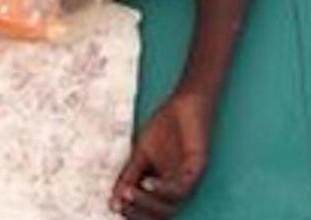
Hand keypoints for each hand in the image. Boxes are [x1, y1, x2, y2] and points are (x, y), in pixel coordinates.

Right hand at [110, 92, 213, 218]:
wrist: (184, 102)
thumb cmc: (165, 128)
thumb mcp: (140, 155)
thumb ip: (129, 177)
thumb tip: (113, 201)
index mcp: (165, 188)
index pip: (150, 211)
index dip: (133, 213)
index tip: (114, 204)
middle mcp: (178, 189)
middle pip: (161, 214)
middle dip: (139, 212)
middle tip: (121, 204)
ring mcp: (189, 179)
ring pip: (171, 205)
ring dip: (148, 202)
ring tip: (129, 193)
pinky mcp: (197, 167)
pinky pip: (182, 186)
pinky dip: (164, 188)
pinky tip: (148, 182)